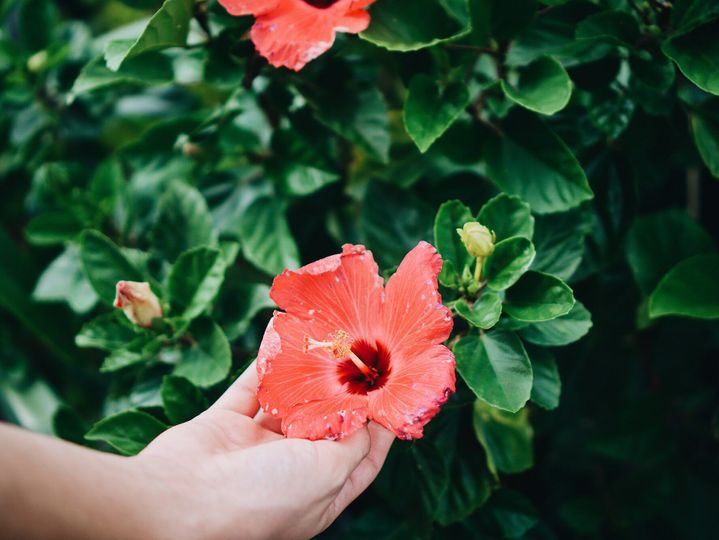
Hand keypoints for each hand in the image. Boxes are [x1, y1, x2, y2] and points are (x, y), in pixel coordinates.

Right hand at [135, 362, 394, 539]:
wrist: (179, 504)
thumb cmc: (263, 498)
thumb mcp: (328, 474)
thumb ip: (352, 442)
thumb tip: (369, 417)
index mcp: (318, 495)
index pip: (360, 460)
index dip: (380, 429)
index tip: (394, 394)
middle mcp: (288, 472)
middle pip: (325, 427)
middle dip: (343, 394)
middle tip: (362, 357)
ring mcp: (254, 449)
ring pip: (288, 404)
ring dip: (305, 376)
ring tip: (328, 343)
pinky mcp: (224, 426)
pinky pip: (251, 387)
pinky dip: (266, 364)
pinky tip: (284, 339)